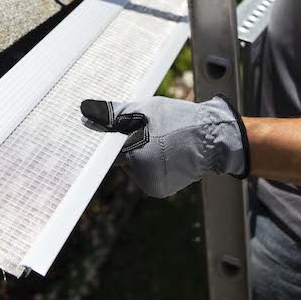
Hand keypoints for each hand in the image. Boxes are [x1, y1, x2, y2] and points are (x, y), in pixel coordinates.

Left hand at [80, 96, 249, 197]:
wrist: (215, 138)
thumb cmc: (180, 120)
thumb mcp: (146, 109)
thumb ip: (114, 113)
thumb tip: (85, 111)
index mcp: (136, 155)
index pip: (104, 152)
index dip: (102, 141)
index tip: (95, 132)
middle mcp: (142, 176)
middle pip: (120, 158)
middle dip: (126, 144)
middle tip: (142, 130)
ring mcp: (151, 185)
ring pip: (132, 166)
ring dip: (138, 154)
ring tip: (160, 140)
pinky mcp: (159, 190)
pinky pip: (144, 174)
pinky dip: (149, 163)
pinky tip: (165, 153)